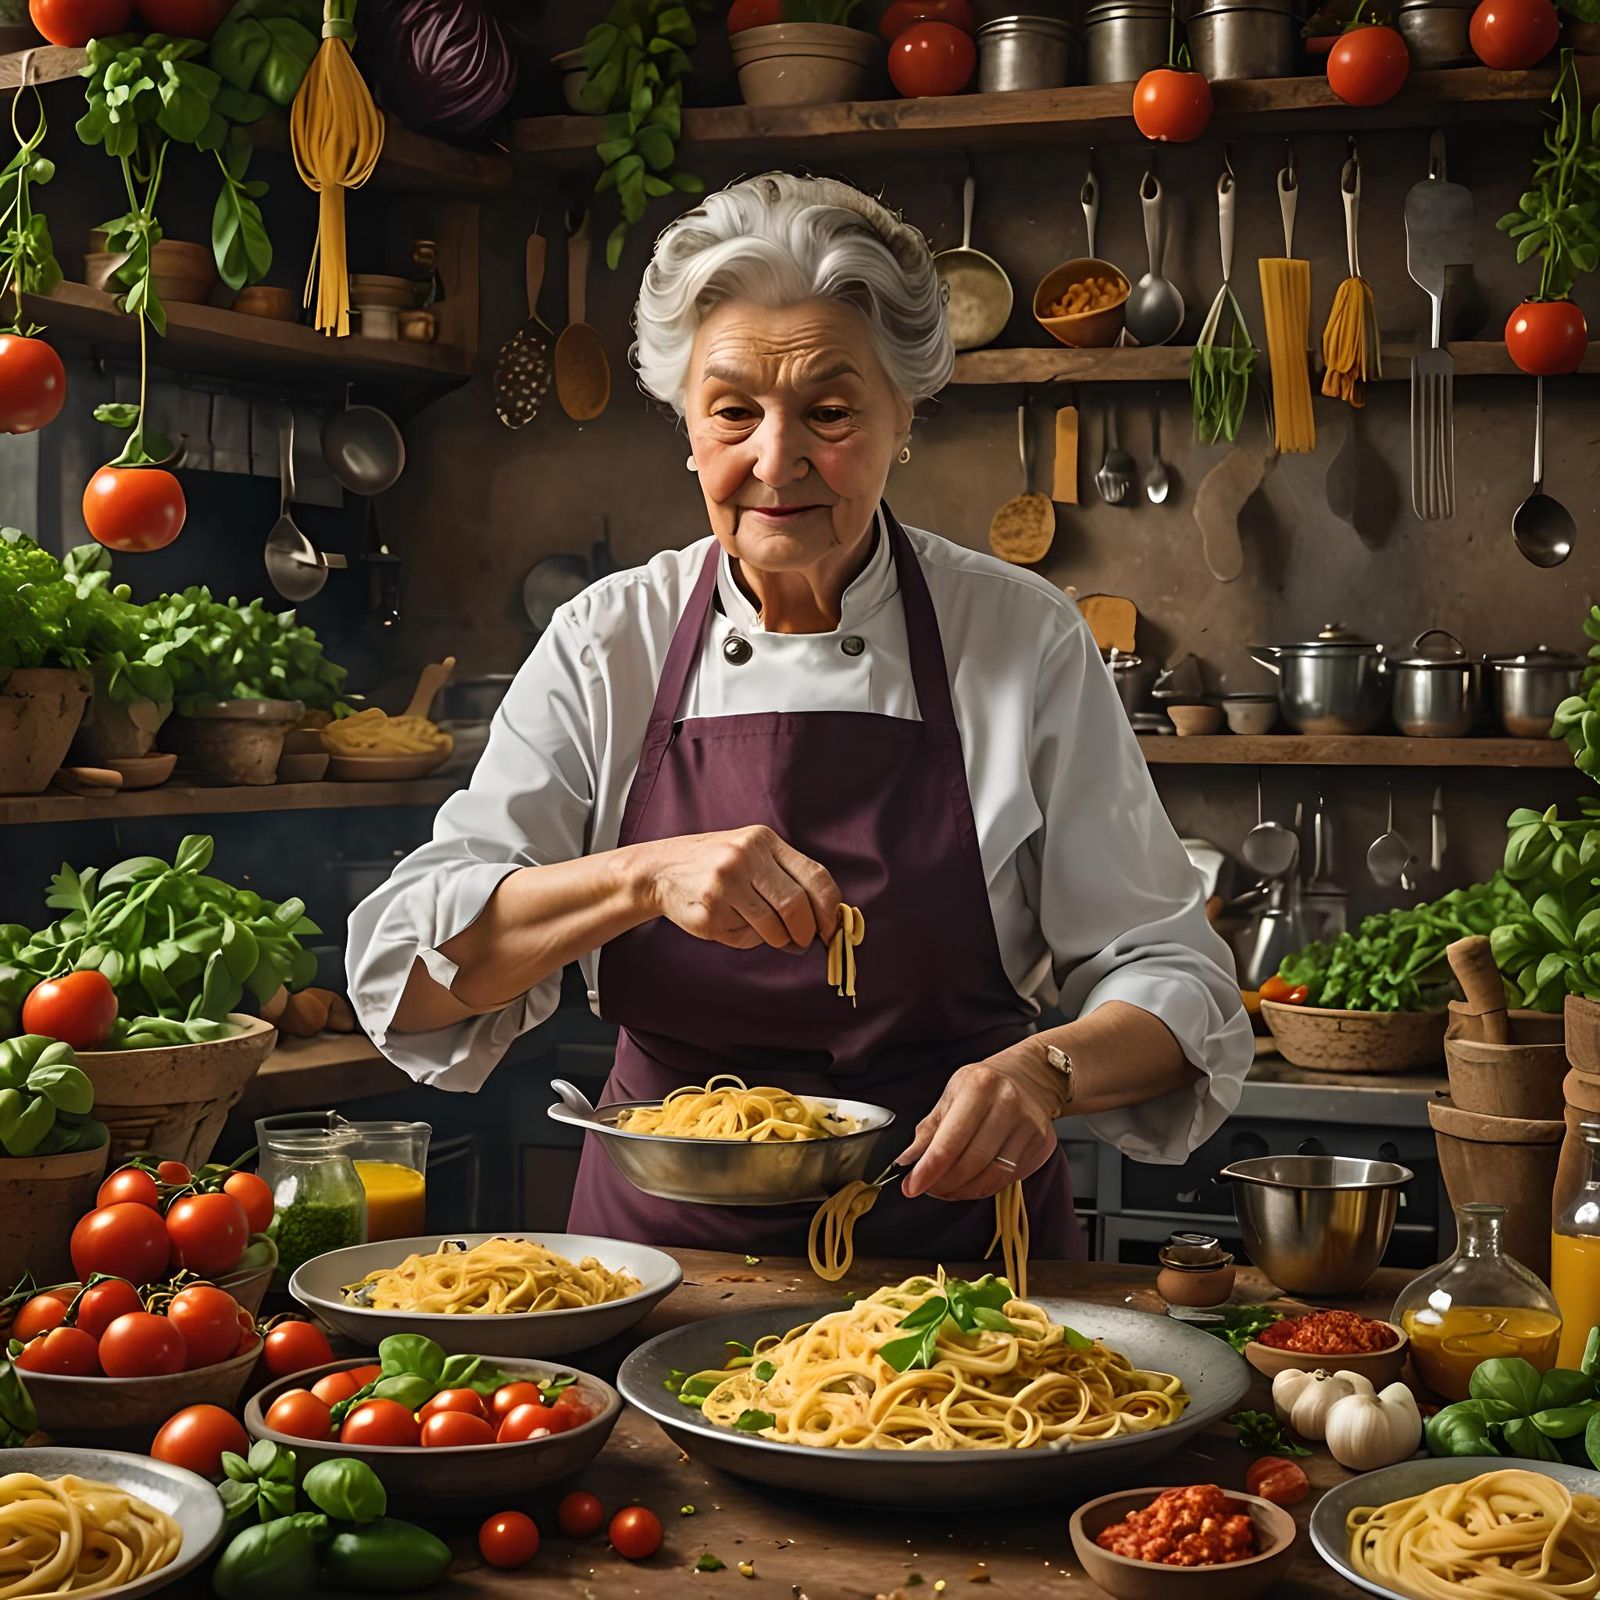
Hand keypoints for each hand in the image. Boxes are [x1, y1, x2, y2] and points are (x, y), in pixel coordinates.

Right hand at [638, 825, 841, 954]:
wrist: (661, 870)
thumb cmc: (718, 864)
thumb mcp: (753, 854)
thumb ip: (787, 877)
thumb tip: (825, 920)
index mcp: (763, 841)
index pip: (814, 876)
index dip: (829, 909)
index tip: (831, 928)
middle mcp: (744, 858)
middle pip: (795, 905)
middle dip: (805, 931)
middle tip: (802, 940)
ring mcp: (724, 885)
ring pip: (772, 928)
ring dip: (777, 938)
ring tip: (765, 930)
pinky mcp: (709, 912)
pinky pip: (745, 938)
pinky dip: (747, 938)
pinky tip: (731, 921)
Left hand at [896, 1050, 1063, 1201]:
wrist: (1030, 1077)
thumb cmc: (986, 1085)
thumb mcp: (952, 1094)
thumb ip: (929, 1129)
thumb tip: (907, 1161)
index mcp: (980, 1086)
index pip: (950, 1141)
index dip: (929, 1170)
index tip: (911, 1186)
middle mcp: (1008, 1105)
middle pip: (971, 1163)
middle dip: (943, 1184)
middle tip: (927, 1188)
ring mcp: (1028, 1127)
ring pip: (991, 1177)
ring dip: (962, 1191)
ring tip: (945, 1189)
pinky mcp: (1040, 1145)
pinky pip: (1006, 1179)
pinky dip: (983, 1187)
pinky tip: (970, 1183)